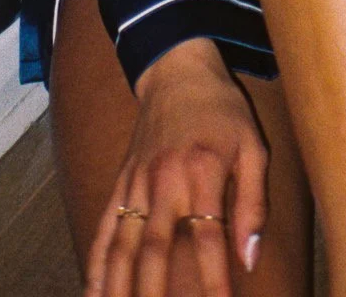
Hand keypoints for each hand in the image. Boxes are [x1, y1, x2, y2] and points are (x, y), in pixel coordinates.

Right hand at [85, 38, 265, 296]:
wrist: (178, 70)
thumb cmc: (223, 111)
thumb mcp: (253, 147)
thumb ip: (253, 203)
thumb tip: (251, 257)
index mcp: (202, 171)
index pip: (207, 238)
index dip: (214, 278)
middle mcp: (164, 180)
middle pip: (154, 250)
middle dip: (154, 294)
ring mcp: (137, 183)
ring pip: (122, 245)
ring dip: (119, 286)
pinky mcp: (121, 183)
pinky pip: (104, 229)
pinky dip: (96, 264)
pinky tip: (92, 293)